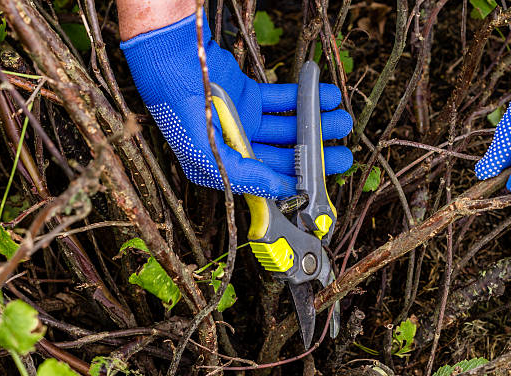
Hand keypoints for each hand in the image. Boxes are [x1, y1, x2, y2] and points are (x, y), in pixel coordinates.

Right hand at [121, 12, 352, 198]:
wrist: (167, 49)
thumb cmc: (175, 101)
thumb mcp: (204, 148)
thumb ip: (243, 173)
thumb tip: (279, 191)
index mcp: (218, 166)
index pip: (263, 181)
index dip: (294, 183)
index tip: (322, 183)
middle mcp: (231, 146)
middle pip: (281, 155)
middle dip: (313, 155)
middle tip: (343, 155)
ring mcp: (240, 119)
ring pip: (285, 128)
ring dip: (314, 125)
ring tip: (341, 120)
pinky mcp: (247, 95)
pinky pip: (281, 100)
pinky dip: (303, 98)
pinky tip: (323, 96)